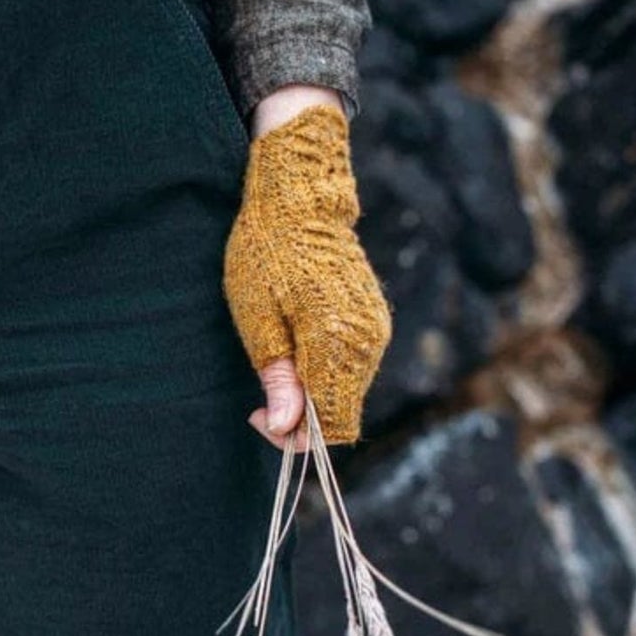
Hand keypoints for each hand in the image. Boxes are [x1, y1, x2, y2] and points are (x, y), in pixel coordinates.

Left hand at [223, 94, 390, 448]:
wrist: (301, 199)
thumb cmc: (267, 254)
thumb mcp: (258, 321)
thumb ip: (278, 379)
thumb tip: (285, 429)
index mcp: (338, 344)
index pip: (332, 426)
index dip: (295, 436)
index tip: (258, 415)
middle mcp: (369, 342)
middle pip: (344, 414)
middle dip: (302, 419)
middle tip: (259, 399)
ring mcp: (377, 330)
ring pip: (349, 391)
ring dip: (313, 396)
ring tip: (275, 367)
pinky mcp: (375, 320)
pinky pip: (354, 367)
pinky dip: (325, 373)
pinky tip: (296, 350)